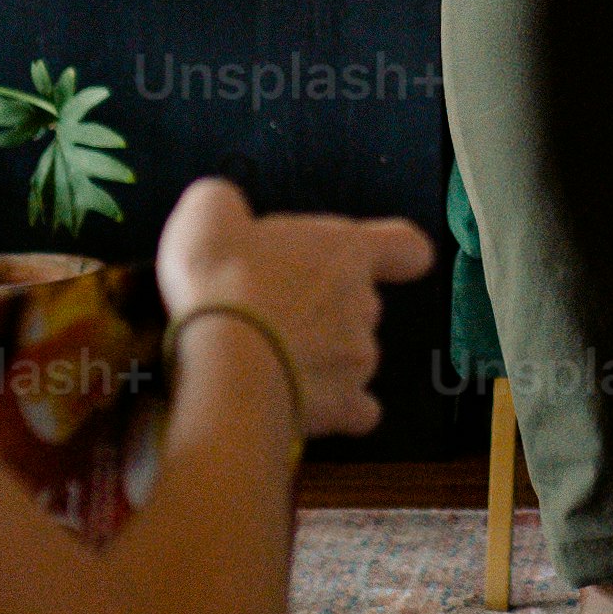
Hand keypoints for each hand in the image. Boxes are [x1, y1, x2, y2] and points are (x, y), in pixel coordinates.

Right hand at [152, 178, 434, 438]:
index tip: (375, 261)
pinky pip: (356, 408)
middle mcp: (365, 305)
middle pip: (364, 302)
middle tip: (275, 311)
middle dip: (327, 306)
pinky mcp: (345, 407)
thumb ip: (223, 205)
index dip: (395, 253)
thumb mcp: (207, 218)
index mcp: (346, 251)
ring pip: (354, 355)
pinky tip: (304, 402)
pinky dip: (337, 406)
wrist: (226, 363)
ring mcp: (360, 360)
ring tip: (273, 360)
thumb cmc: (223, 279)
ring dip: (323, 356)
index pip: (405, 246)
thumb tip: (224, 209)